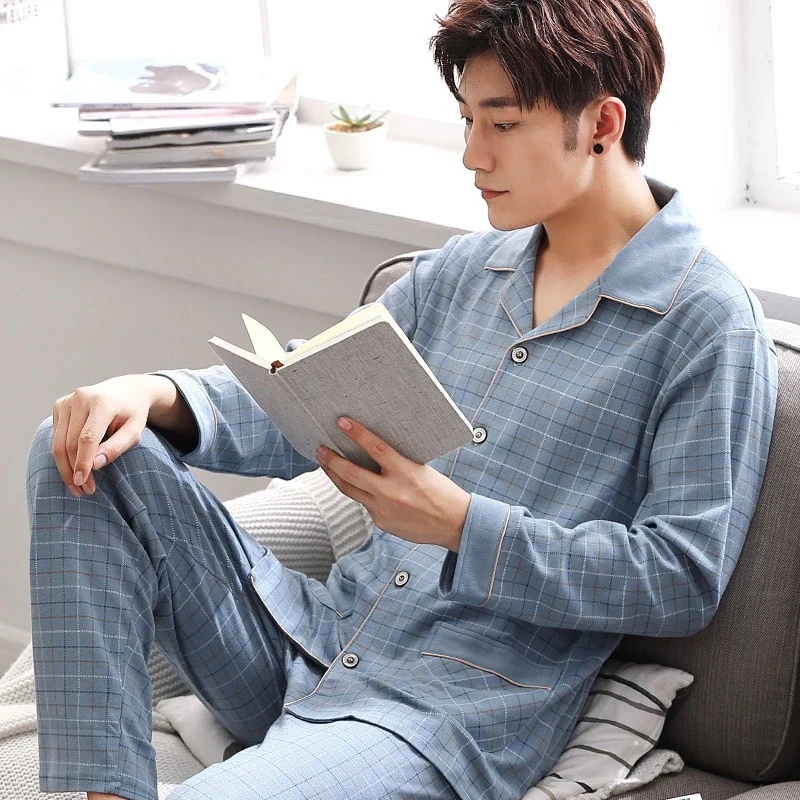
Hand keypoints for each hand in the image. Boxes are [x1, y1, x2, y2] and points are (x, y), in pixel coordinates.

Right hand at [50, 374, 176, 497]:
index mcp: (102, 402)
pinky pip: (56, 437)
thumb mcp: (135, 431)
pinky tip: (73, 468)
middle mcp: (80, 398)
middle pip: (69, 442)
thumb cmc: (132, 413)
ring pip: (58, 442)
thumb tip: (95, 465)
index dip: (83, 462)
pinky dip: (62, 455)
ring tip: (78, 486)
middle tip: (85, 490)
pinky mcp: (59, 406)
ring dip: (65, 467)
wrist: (126, 391)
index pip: (87, 438)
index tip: (83, 482)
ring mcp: (67, 401)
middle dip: (75, 469)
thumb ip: (117, 447)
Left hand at [316, 417, 470, 551]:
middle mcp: (392, 492)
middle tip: (320, 449)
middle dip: (332, 460)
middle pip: (351, 474)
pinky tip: (355, 485)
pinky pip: (364, 504)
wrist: (454, 524)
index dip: (357, 434)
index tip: (342, 422)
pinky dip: (359, 493)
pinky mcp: (381, 523)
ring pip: (350, 490)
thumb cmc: (441, 492)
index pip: (376, 448)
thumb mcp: (421, 470)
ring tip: (325, 465)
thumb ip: (397, 464)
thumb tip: (372, 452)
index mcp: (406, 472)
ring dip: (335, 476)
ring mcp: (384, 510)